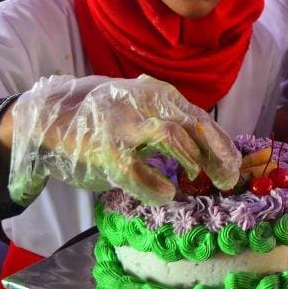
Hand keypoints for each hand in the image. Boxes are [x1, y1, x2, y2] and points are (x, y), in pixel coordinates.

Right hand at [6, 74, 239, 205]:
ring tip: (192, 178)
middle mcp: (145, 104)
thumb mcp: (143, 111)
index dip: (222, 146)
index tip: (234, 169)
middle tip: (225, 180)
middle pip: (194, 125)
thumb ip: (172, 121)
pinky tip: (166, 193)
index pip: (202, 119)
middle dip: (216, 156)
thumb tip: (211, 147)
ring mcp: (125, 125)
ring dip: (189, 160)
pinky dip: (154, 185)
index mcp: (159, 95)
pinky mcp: (106, 149)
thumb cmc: (106, 119)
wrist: (53, 119)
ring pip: (170, 134)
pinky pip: (136, 169)